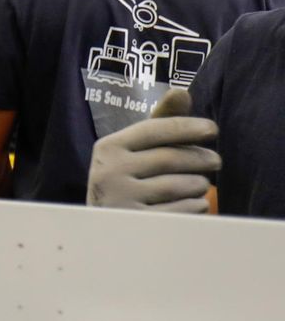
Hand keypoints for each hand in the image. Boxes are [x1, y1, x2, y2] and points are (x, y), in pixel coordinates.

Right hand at [87, 89, 218, 212]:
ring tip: (200, 184)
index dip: (186, 127)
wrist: (104, 229)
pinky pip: (180, 210)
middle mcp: (109, 172)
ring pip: (177, 185)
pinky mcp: (136, 225)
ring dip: (198, 184)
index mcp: (108, 147)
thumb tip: (182, 92)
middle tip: (216, 161)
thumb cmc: (128, 180)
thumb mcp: (134, 150)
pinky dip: (195, 206)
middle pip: (169, 158)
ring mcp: (120, 201)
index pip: (153, 129)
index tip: (212, 129)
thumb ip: (160, 123)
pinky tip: (195, 204)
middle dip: (200, 158)